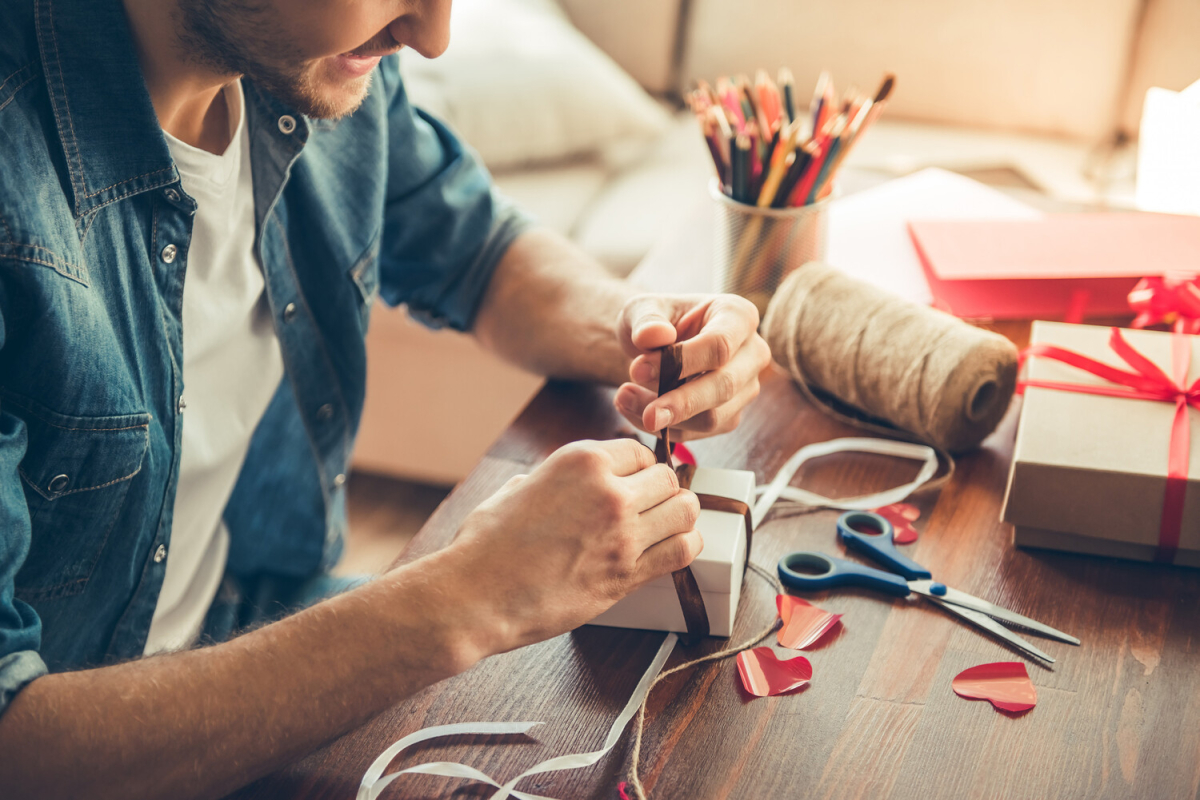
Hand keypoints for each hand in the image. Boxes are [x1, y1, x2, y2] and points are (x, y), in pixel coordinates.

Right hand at [444, 438, 701, 653]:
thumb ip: (548, 479)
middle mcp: (609, 490)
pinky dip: (683, 548)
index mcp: (581, 460)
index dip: (638, 470)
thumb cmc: (485, 545)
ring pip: (685, 510)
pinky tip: (667, 551)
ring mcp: (622, 532)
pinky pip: (682, 550)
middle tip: (648, 509)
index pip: (639, 451)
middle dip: (661, 492)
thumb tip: (552, 483)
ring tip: (663, 528)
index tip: (634, 485)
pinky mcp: (628, 573)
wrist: (476, 595)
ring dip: (678, 517)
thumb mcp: (515, 489)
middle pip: (668, 478)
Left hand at [613, 294, 769, 440]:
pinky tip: (636, 411)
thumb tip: (654, 336)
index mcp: (738, 316)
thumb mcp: (642, 309)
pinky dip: (664, 429)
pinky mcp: (730, 416)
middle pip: (723, 386)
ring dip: (665, 416)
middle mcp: (752, 353)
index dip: (680, 362)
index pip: (720, 345)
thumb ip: (645, 319)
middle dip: (676, 400)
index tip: (637, 369)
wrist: (657, 345)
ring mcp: (745, 388)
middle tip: (628, 399)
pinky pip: (699, 434)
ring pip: (713, 417)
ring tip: (623, 398)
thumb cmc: (656, 321)